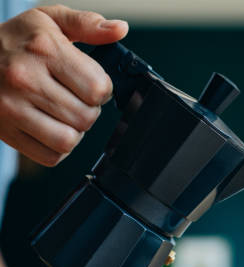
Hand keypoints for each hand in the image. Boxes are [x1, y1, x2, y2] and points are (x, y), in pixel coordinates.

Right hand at [0, 5, 127, 165]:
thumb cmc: (14, 40)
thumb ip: (86, 24)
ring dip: (74, 131)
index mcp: (43, 50)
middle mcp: (25, 79)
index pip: (98, 88)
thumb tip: (120, 29)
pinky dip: (57, 148)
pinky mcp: (5, 131)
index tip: (92, 84)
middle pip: (86, 117)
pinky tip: (52, 128)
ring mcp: (12, 108)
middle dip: (89, 111)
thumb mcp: (48, 20)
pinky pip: (50, 156)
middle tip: (76, 100)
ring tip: (64, 115)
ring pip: (68, 140)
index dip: (103, 89)